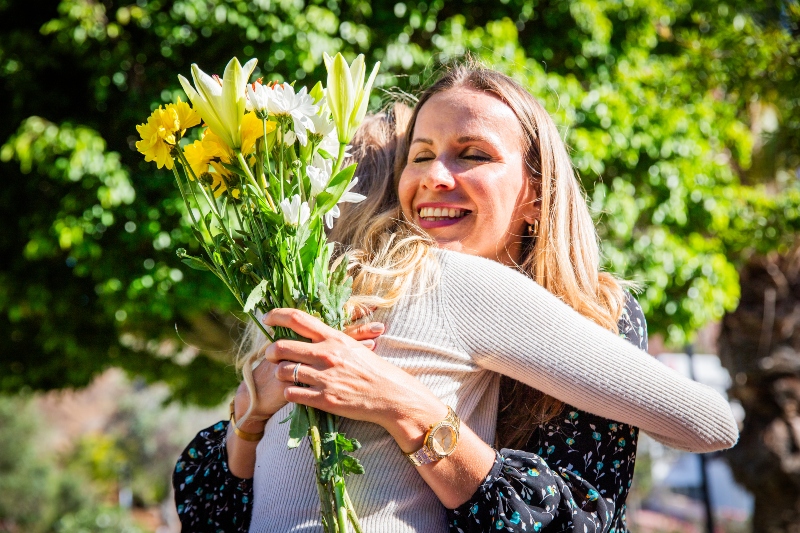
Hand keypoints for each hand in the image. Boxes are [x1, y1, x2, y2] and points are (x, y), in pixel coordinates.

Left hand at [232, 315, 383, 424]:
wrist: (390, 395)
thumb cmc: (372, 369)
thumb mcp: (353, 346)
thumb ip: (330, 338)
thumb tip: (309, 329)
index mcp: (334, 338)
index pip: (298, 319)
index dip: (277, 315)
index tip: (266, 318)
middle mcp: (326, 355)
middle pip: (282, 347)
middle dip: (271, 352)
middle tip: (272, 356)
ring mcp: (324, 377)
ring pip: (283, 371)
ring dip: (280, 373)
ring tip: (286, 375)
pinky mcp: (324, 399)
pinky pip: (291, 393)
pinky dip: (289, 392)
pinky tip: (295, 392)